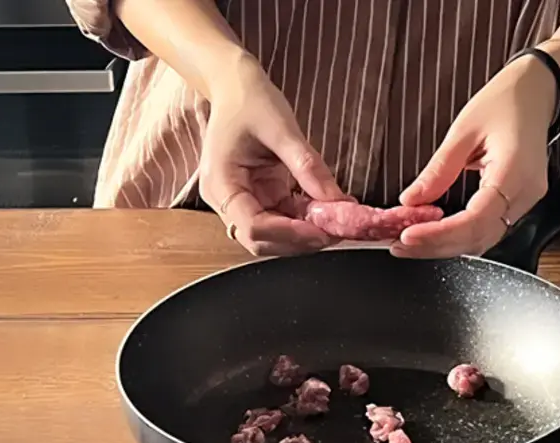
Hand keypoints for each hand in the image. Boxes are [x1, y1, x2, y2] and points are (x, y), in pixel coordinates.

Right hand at [198, 52, 347, 256]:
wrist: (235, 85)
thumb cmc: (248, 100)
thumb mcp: (282, 128)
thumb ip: (308, 166)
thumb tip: (335, 200)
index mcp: (221, 184)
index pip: (253, 227)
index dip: (290, 234)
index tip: (323, 230)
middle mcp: (228, 200)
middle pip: (263, 240)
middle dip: (301, 239)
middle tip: (337, 230)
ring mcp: (244, 201)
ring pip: (276, 235)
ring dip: (306, 232)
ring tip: (337, 220)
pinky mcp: (261, 197)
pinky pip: (285, 218)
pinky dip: (307, 219)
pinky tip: (329, 211)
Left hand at [394, 56, 556, 258]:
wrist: (536, 91)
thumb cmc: (504, 103)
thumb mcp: (463, 130)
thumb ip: (438, 170)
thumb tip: (410, 200)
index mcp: (514, 172)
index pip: (475, 220)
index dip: (440, 234)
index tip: (408, 236)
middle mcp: (526, 194)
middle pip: (479, 238)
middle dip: (436, 246)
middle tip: (399, 245)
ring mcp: (527, 201)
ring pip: (484, 239)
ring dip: (446, 245)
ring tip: (410, 242)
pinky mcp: (520, 203)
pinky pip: (489, 229)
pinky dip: (460, 236)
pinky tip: (435, 233)